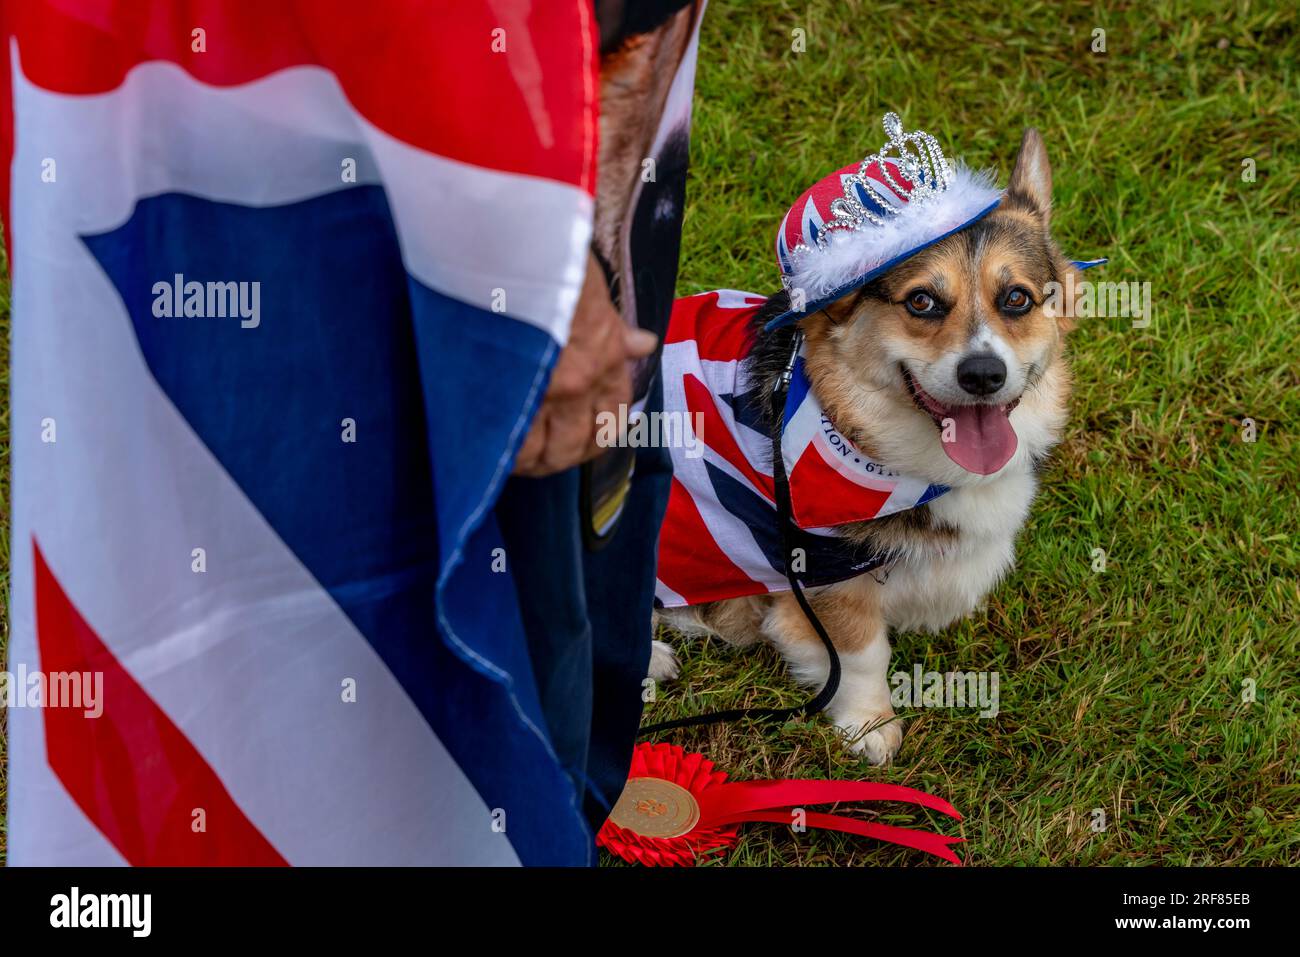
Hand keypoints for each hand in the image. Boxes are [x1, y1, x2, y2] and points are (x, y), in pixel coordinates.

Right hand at [512, 252, 658, 476]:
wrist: (512, 244)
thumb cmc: (552, 257)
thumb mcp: (593, 290)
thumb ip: (615, 328)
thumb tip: (645, 343)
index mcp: (606, 354)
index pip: (616, 412)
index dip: (605, 432)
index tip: (591, 438)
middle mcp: (581, 381)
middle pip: (581, 444)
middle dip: (567, 455)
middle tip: (548, 456)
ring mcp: (544, 393)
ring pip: (546, 453)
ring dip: (535, 461)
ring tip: (518, 459)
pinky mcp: (509, 396)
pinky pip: (510, 447)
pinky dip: (505, 455)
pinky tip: (494, 451)